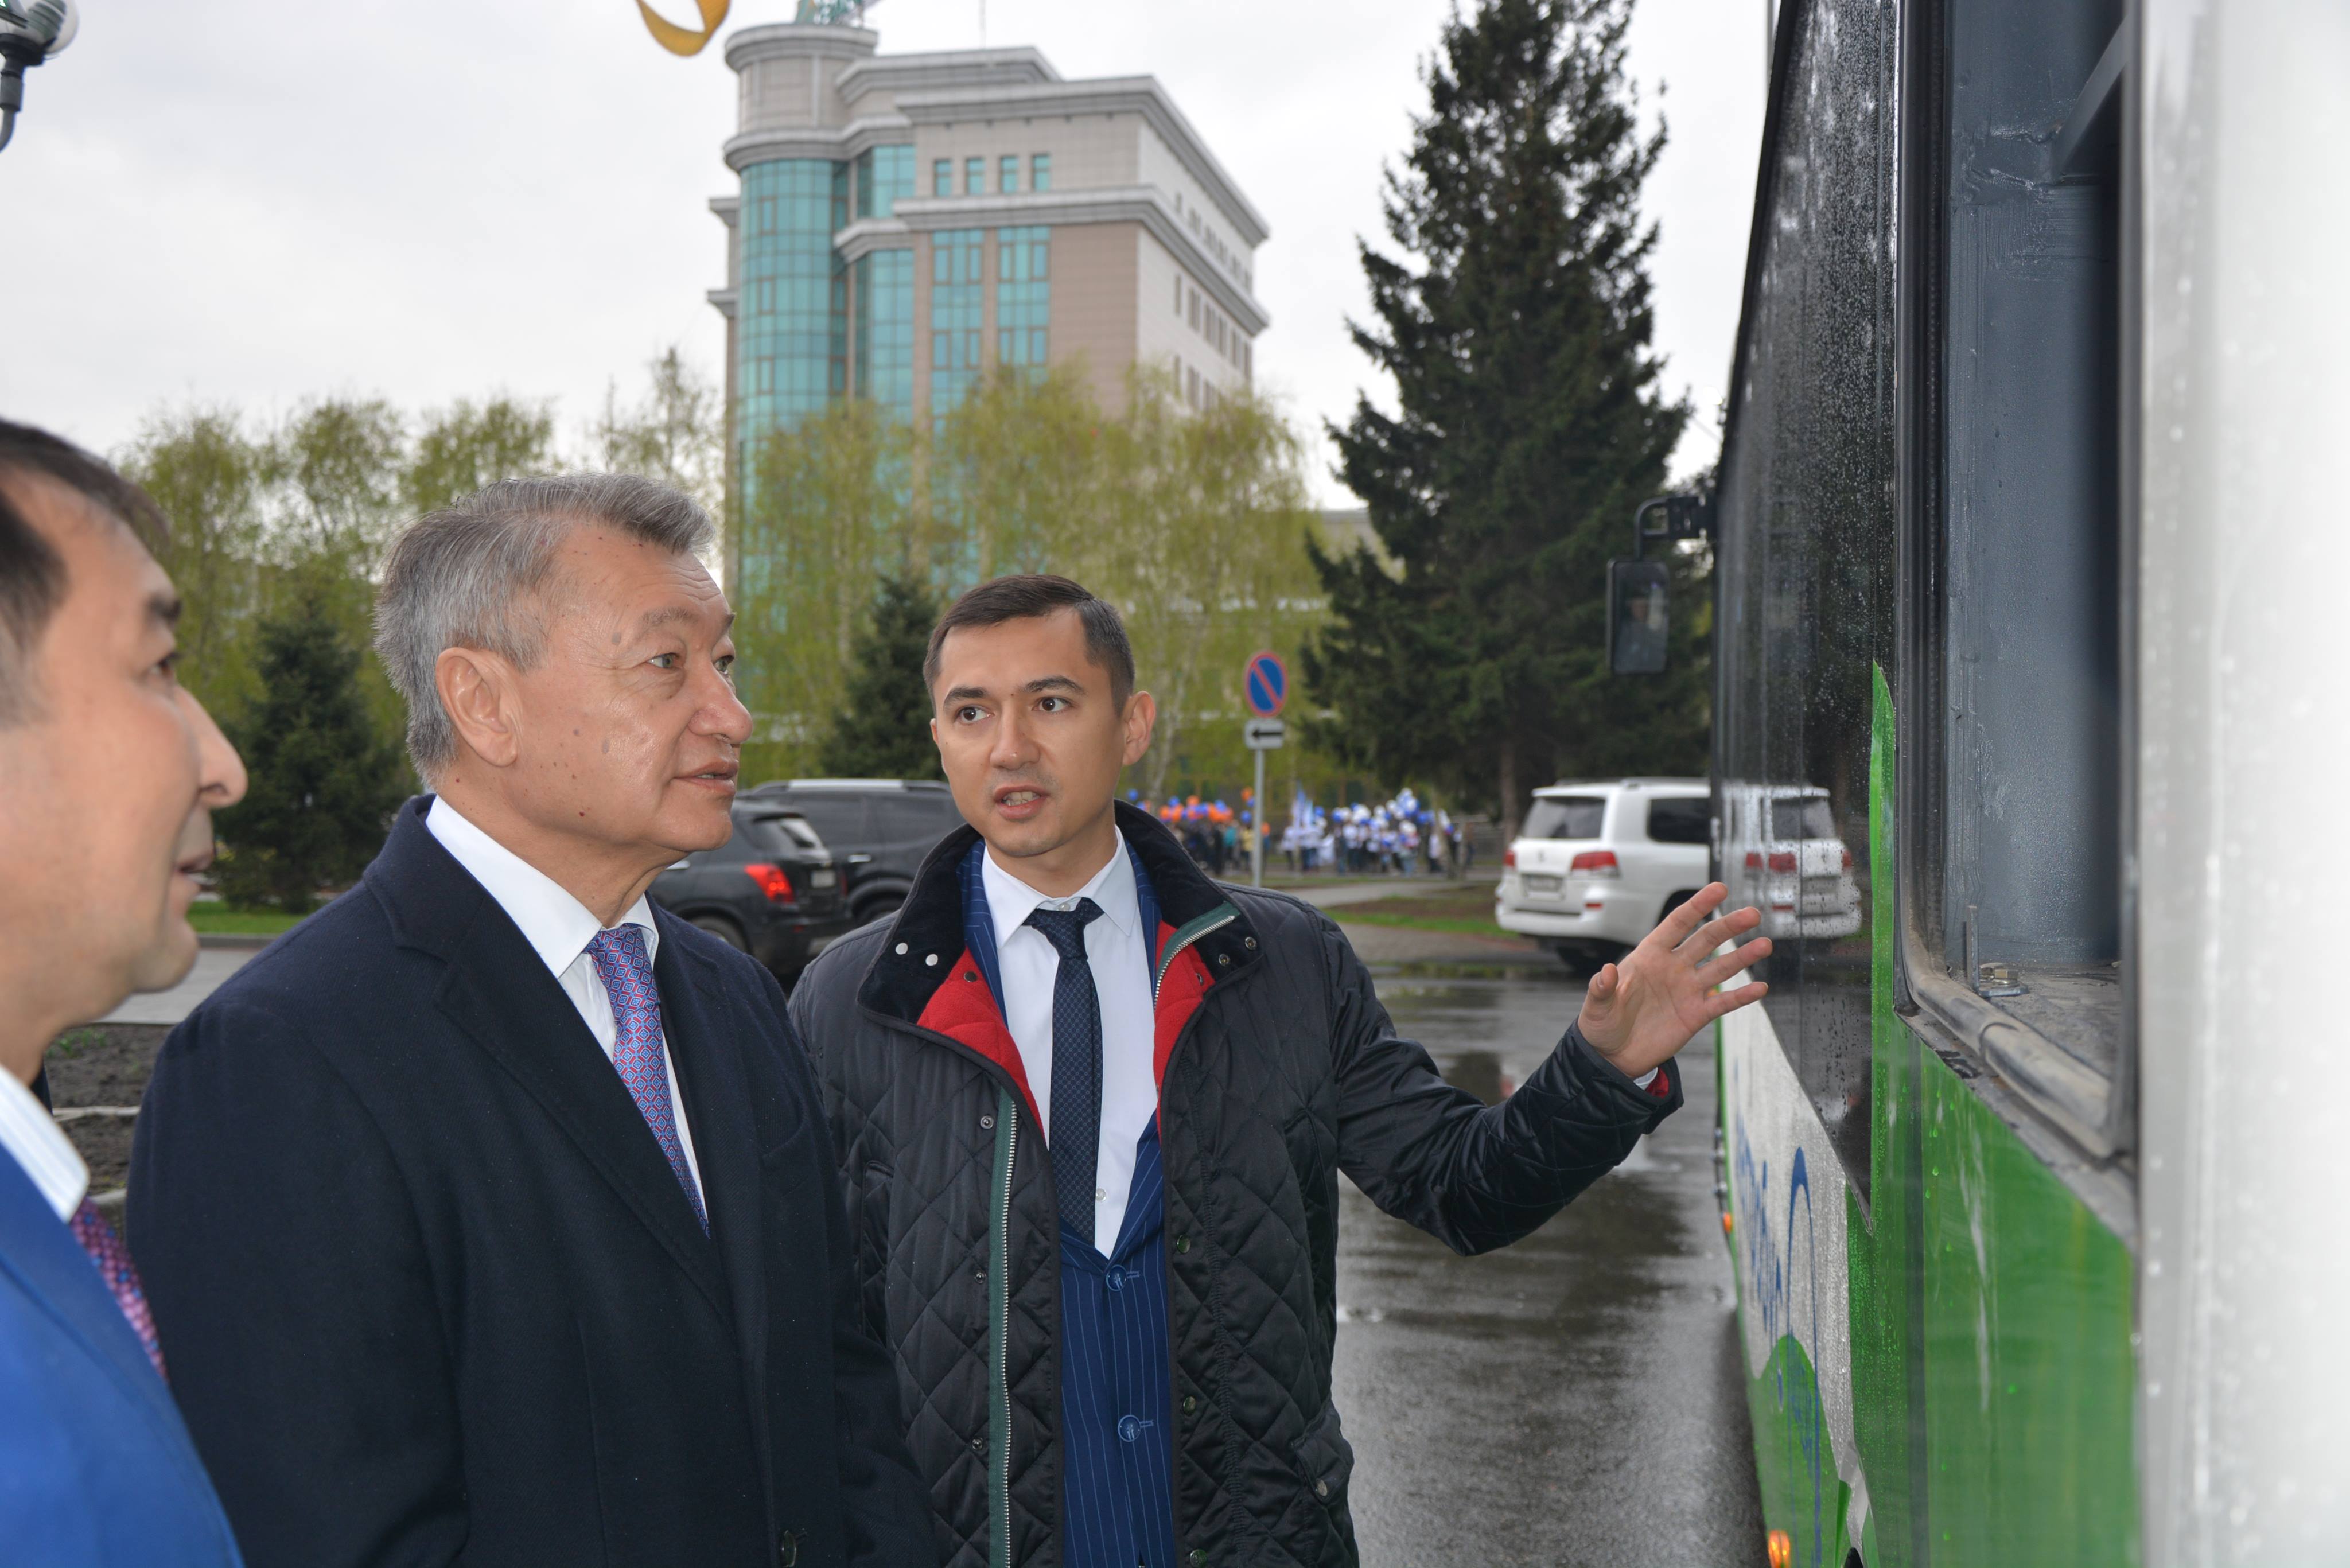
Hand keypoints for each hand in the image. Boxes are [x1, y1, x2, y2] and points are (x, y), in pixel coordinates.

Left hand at [1576, 883, 1769, 1078]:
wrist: (1613, 1056)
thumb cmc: (1601, 1024)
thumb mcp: (1596, 1006)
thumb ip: (1603, 988)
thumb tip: (1607, 972)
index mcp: (1649, 956)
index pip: (1677, 924)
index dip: (1697, 905)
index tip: (1719, 888)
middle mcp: (1673, 968)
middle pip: (1706, 940)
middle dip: (1729, 926)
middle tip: (1752, 914)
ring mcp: (1687, 990)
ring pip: (1720, 968)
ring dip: (1743, 957)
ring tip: (1765, 944)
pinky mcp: (1696, 1015)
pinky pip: (1724, 1003)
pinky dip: (1742, 996)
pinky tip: (1761, 988)